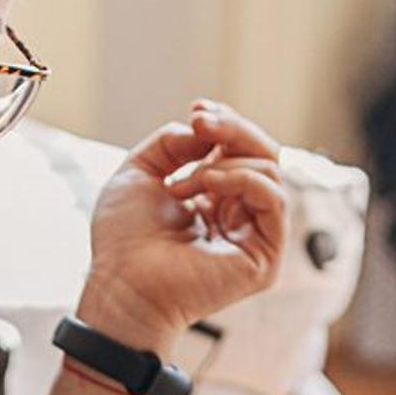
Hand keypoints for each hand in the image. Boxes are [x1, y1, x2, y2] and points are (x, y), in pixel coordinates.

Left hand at [78, 97, 289, 349]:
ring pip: (270, 171)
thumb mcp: (139, 170)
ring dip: (223, 163)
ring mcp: (253, 235)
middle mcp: (238, 214)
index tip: (197, 111)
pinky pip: (274, 199)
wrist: (121, 283)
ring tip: (181, 183)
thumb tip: (208, 131)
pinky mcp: (264, 256)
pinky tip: (205, 186)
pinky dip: (241, 180)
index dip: (225, 123)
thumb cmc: (123, 239)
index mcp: (214, 197)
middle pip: (263, 154)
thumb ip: (174, 142)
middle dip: (233, 129)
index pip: (241, 149)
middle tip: (200, 121)